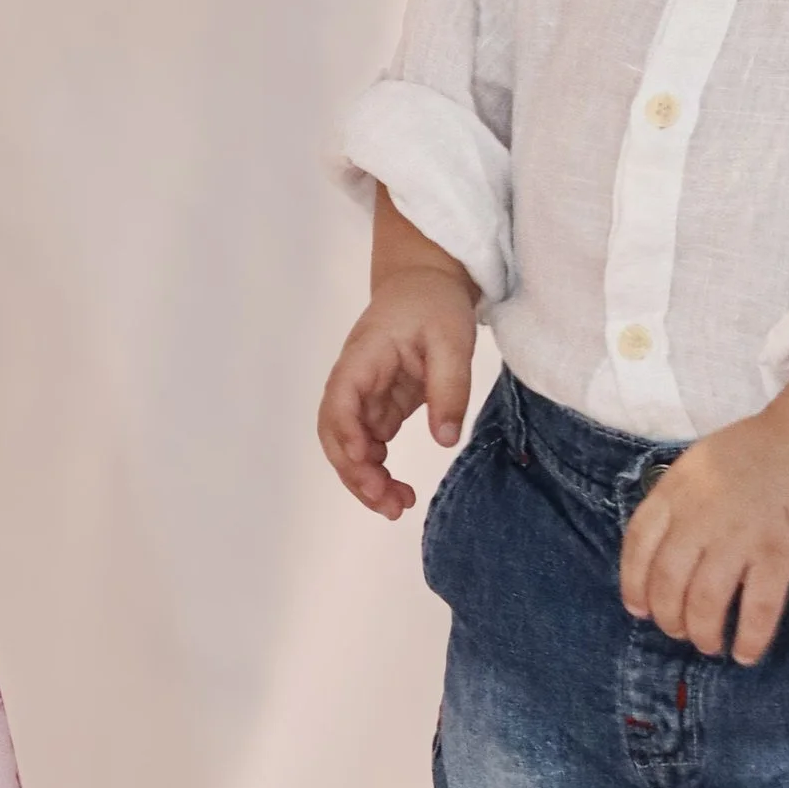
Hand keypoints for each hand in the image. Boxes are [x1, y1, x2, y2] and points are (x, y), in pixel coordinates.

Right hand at [319, 268, 478, 516]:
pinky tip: (398, 490)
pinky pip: (368, 446)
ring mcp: (363, 397)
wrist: (426, 281)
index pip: (339, 400)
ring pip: (349, 446)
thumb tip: (444, 440)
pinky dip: (377, 470)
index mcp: (362, 358)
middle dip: (355, 472)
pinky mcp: (378, 407)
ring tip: (397, 506)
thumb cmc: (435, 302)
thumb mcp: (452, 339)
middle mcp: (353, 381)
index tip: (369, 460)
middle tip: (389, 503)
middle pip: (335, 433)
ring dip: (364, 479)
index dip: (347, 434)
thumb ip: (449, 388)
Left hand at [617, 411, 788, 665]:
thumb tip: (653, 557)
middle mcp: (701, 517)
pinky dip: (750, 638)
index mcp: (675, 493)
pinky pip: (758, 608)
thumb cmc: (748, 454)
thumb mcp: (694, 465)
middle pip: (668, 583)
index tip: (639, 609)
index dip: (633, 585)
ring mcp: (739, 537)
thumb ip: (671, 504)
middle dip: (668, 618)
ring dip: (703, 633)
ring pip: (707, 603)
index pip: (638, 547)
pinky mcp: (778, 554)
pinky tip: (745, 654)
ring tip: (708, 643)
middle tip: (678, 631)